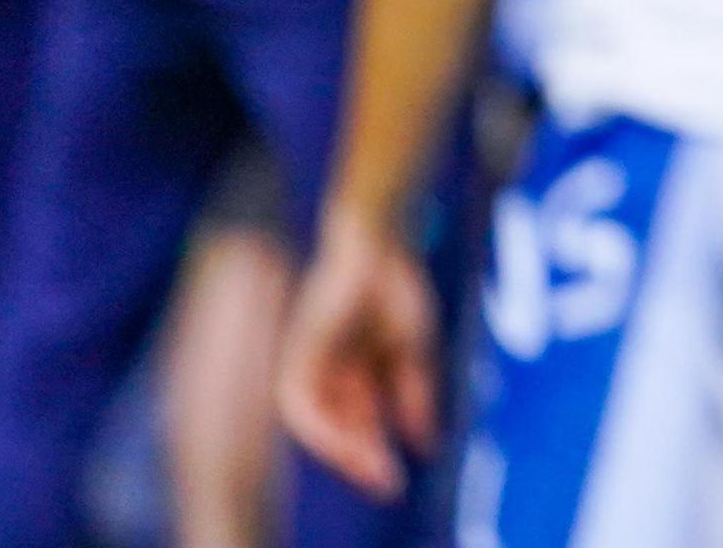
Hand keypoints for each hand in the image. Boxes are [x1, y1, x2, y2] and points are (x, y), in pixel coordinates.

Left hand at [275, 205, 441, 499]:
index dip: (374, 451)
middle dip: (361, 456)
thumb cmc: (397, 286)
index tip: (394, 476)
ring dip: (339, 446)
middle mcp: (330, 370)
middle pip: (340, 425)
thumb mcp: (413, 350)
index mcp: (356, 369)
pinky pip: (299, 398)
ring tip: (365, 464)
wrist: (379, 241)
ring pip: (317, 418)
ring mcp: (312, 359)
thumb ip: (414, 393)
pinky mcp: (300, 348)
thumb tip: (423, 438)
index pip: (359, 422)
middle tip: (384, 481)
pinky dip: (318, 422)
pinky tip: (340, 438)